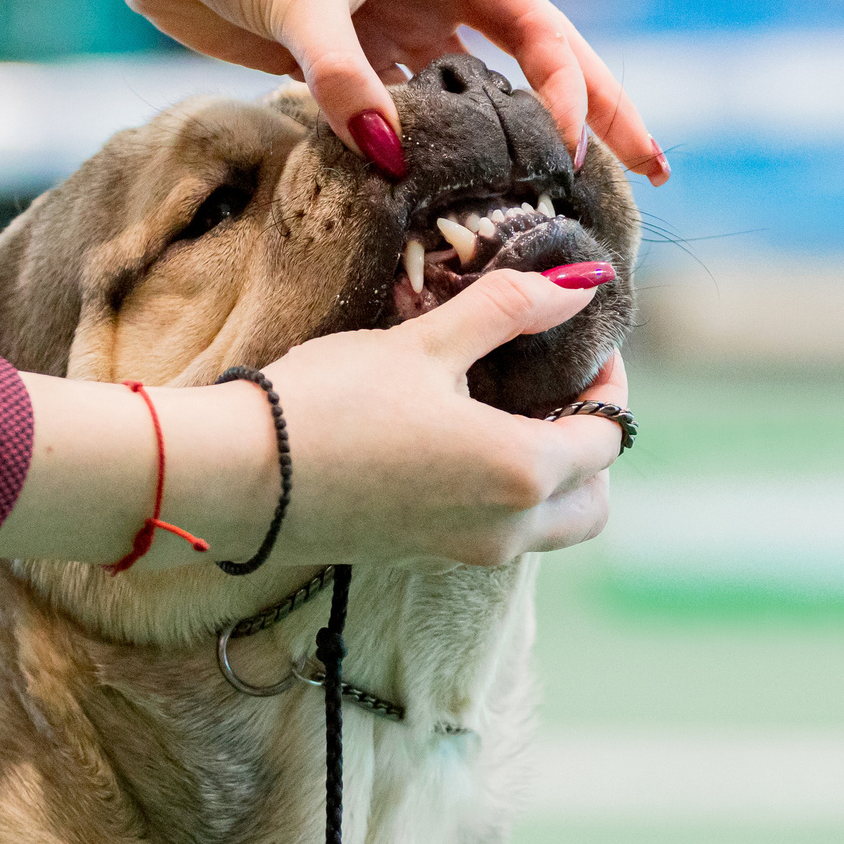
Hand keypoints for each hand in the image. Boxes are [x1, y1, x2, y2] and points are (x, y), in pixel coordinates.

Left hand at [92, 0, 667, 184]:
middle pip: (534, 50)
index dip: (566, 81)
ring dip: (516, 134)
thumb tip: (391, 159)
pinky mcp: (347, 50)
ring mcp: (393, 16)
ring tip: (570, 191)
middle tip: (654, 169)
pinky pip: (409, 104)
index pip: (532, 17)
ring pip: (476, 83)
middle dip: (592, 107)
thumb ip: (342, 79)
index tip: (571, 144)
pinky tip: (462, 185)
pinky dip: (435, 143)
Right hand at [248, 270, 627, 568]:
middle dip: (593, 446)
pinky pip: (497, 534)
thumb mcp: (423, 343)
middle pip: (593, 501)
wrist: (235, 477)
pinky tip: (459, 441)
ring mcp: (462, 552)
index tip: (584, 342)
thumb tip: (580, 287)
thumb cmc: (328, 403)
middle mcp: (505, 527)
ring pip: (548, 526)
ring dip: (553, 477)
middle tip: (560, 386)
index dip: (608, 383)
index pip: (607, 436)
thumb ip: (508, 310)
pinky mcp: (421, 556)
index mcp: (521, 470)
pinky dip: (506, 495)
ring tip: (510, 411)